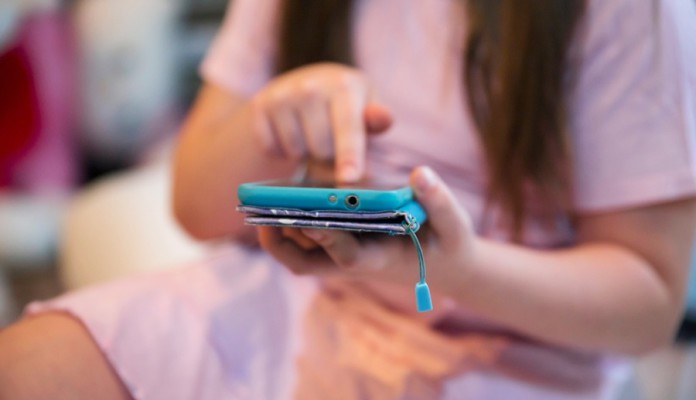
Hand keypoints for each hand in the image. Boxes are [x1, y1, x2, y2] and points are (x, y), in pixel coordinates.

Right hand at [250, 63, 392, 181]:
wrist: (302, 84)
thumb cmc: (344, 104)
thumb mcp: (366, 106)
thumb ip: (376, 121)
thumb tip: (381, 124)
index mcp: (344, 86)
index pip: (349, 128)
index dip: (350, 155)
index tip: (350, 178)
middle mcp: (310, 86)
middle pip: (322, 150)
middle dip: (329, 156)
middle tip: (330, 139)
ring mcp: (282, 95)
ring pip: (297, 152)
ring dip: (305, 153)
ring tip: (310, 134)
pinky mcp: (260, 106)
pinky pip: (273, 149)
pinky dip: (282, 150)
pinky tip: (290, 132)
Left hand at [258, 167, 477, 289]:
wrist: (446, 266)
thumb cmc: (449, 244)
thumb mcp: (454, 224)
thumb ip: (439, 200)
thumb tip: (420, 173)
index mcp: (381, 259)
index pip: (346, 255)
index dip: (324, 239)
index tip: (303, 218)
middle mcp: (356, 264)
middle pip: (308, 262)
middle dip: (283, 241)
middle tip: (259, 211)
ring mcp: (345, 259)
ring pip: (301, 257)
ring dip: (278, 236)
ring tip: (258, 205)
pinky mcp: (341, 250)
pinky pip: (305, 247)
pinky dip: (288, 231)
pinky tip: (279, 202)